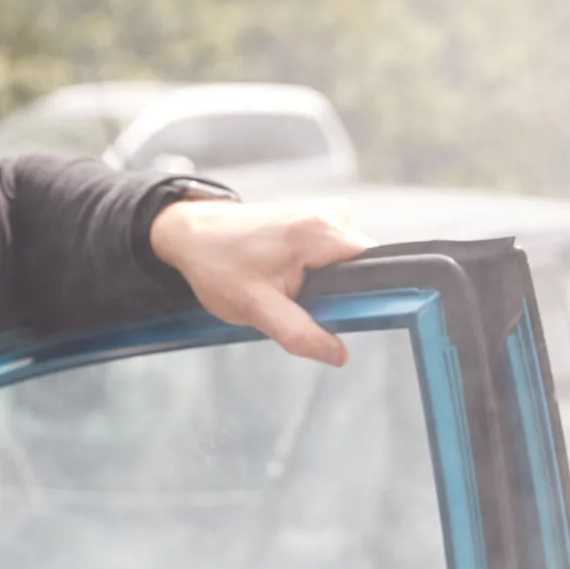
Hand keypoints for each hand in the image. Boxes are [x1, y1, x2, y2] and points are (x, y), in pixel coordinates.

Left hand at [148, 199, 373, 365]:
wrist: (192, 235)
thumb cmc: (219, 267)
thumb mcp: (256, 309)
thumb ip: (300, 333)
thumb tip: (339, 355)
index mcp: (323, 231)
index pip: (377, 269)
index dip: (366, 300)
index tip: (340, 317)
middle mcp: (334, 214)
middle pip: (365, 269)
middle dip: (339, 295)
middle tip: (296, 303)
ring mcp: (328, 213)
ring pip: (350, 265)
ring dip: (326, 285)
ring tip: (285, 287)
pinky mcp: (320, 217)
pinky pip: (336, 255)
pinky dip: (319, 272)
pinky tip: (286, 276)